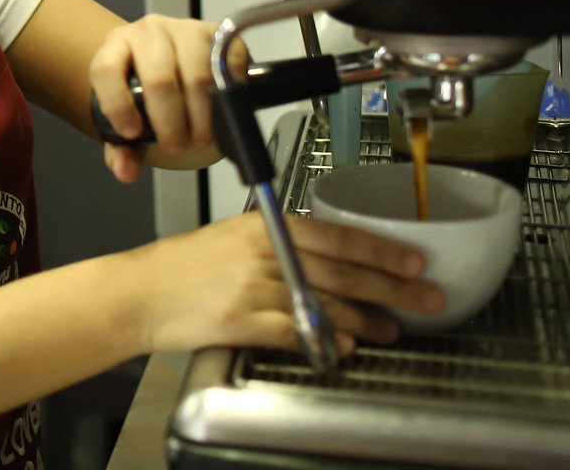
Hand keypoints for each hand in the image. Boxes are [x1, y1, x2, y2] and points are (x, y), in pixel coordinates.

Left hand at [88, 15, 248, 182]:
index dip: (118, 104)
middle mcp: (148, 31)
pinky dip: (227, 95)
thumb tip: (126, 172)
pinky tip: (222, 113)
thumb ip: (121, 148)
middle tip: (176, 146)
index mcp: (116, 46)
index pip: (106, 69)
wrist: (172, 57)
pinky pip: (227, 63)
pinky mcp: (216, 33)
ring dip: (201, 116)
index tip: (132, 134)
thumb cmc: (144, 89)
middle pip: (158, 78)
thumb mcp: (127, 116)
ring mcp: (184, 28)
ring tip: (200, 138)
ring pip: (196, 75)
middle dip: (169, 122)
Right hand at [127, 211, 444, 356]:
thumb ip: (280, 246)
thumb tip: (326, 264)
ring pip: (326, 302)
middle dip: (392, 286)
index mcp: (264, 225)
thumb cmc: (185, 265)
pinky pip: (295, 331)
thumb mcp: (234, 237)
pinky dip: (323, 340)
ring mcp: (254, 286)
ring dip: (365, 320)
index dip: (380, 249)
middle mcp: (264, 251)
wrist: (142, 290)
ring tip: (390, 330)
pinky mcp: (242, 321)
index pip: (337, 234)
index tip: (414, 259)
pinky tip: (341, 346)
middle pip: (342, 270)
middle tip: (427, 297)